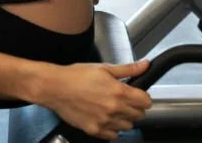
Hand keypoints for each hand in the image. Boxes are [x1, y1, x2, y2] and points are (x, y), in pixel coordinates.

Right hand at [36, 61, 151, 139]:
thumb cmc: (76, 76)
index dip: (143, 97)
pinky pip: (113, 136)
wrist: (55, 87)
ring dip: (124, 119)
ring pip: (127, 126)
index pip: (146, 102)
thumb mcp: (104, 68)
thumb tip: (145, 65)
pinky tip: (105, 118)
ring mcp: (104, 122)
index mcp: (119, 92)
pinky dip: (112, 129)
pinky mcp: (94, 130)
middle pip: (139, 115)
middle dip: (134, 107)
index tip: (137, 95)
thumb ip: (128, 69)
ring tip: (113, 109)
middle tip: (124, 100)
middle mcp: (114, 109)